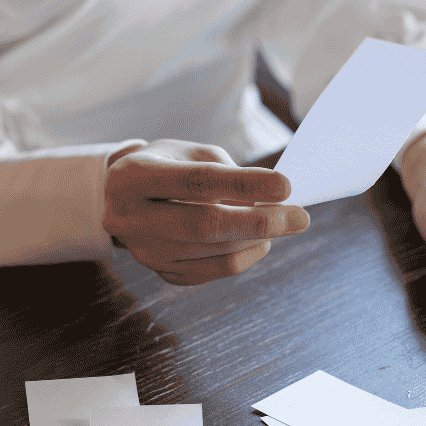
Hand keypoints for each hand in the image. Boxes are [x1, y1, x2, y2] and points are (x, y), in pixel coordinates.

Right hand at [103, 139, 309, 284]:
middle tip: (299, 218)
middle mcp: (131, 217)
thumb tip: (275, 201)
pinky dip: (246, 256)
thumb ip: (227, 173)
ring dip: (257, 238)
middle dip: (259, 222)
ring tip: (281, 222)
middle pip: (204, 225)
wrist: (125, 196)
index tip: (285, 186)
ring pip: (213, 252)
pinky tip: (260, 240)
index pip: (196, 182)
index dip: (244, 185)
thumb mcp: (191, 153)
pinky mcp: (161, 272)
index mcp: (135, 175)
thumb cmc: (168, 166)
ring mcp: (144, 250)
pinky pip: (214, 271)